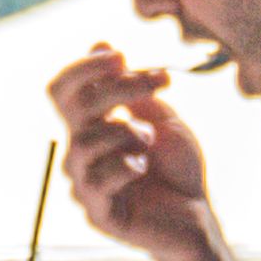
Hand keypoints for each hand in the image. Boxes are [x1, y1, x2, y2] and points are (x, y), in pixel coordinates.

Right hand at [47, 49, 223, 260]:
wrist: (197, 217)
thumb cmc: (177, 168)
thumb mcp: (161, 117)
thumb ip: (132, 89)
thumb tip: (101, 44)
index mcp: (90, 127)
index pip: (64, 91)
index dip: (83, 68)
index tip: (120, 56)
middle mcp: (81, 153)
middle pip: (77, 110)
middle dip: (119, 89)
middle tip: (159, 82)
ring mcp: (85, 184)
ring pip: (83, 144)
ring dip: (125, 133)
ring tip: (151, 140)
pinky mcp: (98, 213)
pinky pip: (96, 181)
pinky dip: (124, 166)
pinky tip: (144, 167)